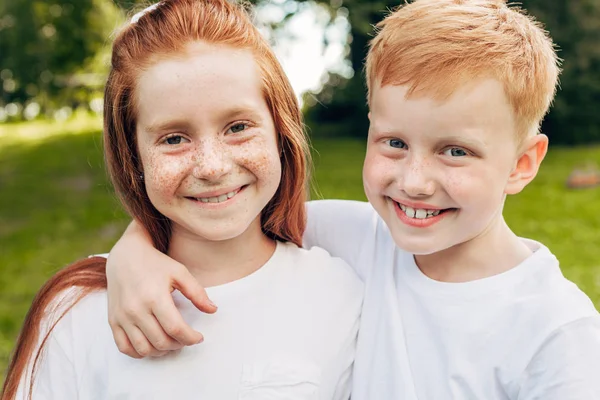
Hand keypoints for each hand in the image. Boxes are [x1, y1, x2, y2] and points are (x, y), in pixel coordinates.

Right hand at [106, 221, 216, 357]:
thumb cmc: (155, 264)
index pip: (175, 328)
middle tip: (186, 338)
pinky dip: (140, 353)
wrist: (125, 256)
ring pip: (143, 349)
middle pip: (161, 341)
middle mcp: (136, 309)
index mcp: (155, 296)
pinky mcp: (113, 321)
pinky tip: (152, 345)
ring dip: (161, 351)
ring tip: (171, 342)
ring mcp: (122, 317)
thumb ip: (197, 292)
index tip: (199, 337)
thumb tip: (213, 310)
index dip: (190, 338)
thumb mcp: (180, 272)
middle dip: (178, 344)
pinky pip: (124, 347)